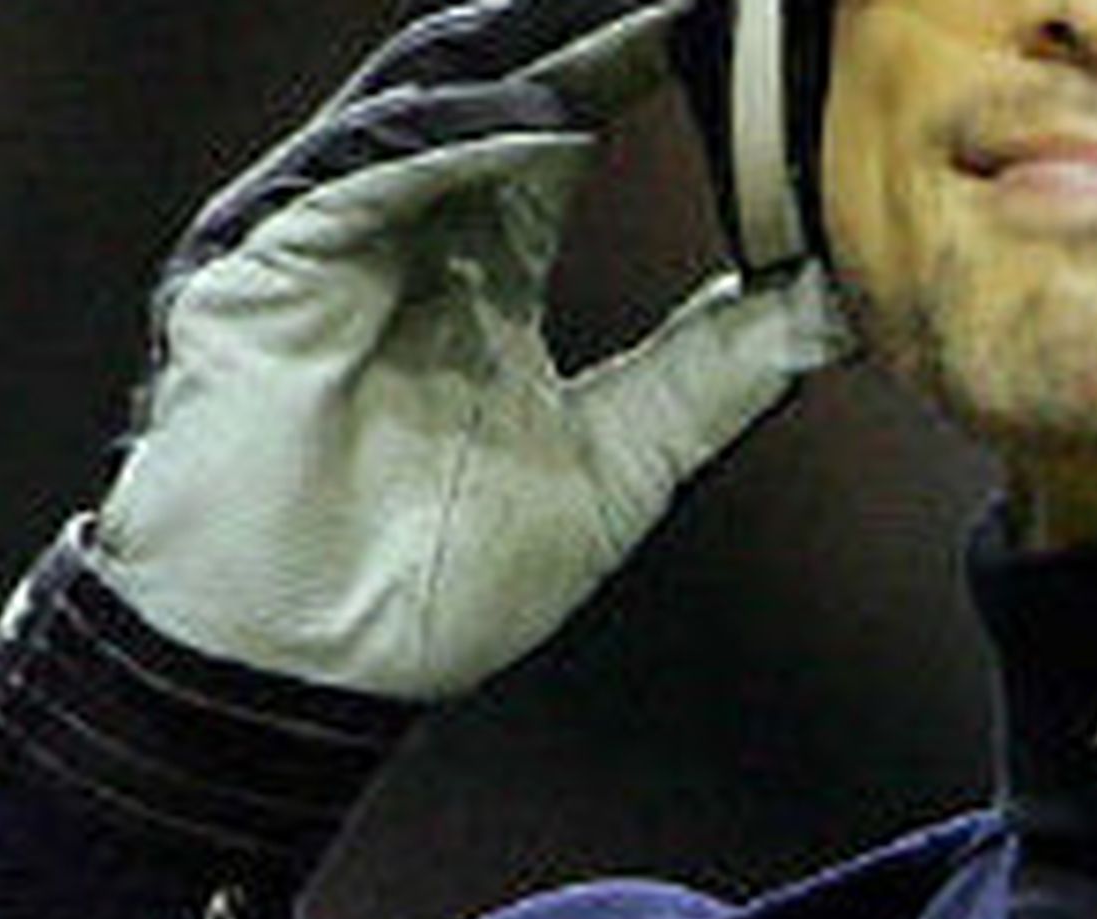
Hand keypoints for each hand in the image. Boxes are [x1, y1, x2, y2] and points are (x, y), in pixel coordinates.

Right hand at [86, 0, 853, 700]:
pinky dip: (449, 145)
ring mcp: (323, 240)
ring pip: (428, 106)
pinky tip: (543, 119)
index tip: (739, 26)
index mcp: (480, 266)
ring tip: (641, 19)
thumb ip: (719, 371)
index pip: (566, 128)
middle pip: (500, 90)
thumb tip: (838, 303)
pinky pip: (360, 181)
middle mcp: (401, 230)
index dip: (640, 66)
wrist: (318, 674)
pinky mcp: (257, 271)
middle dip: (591, 32)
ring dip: (533, 57)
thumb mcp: (625, 462)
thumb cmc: (441, 578)